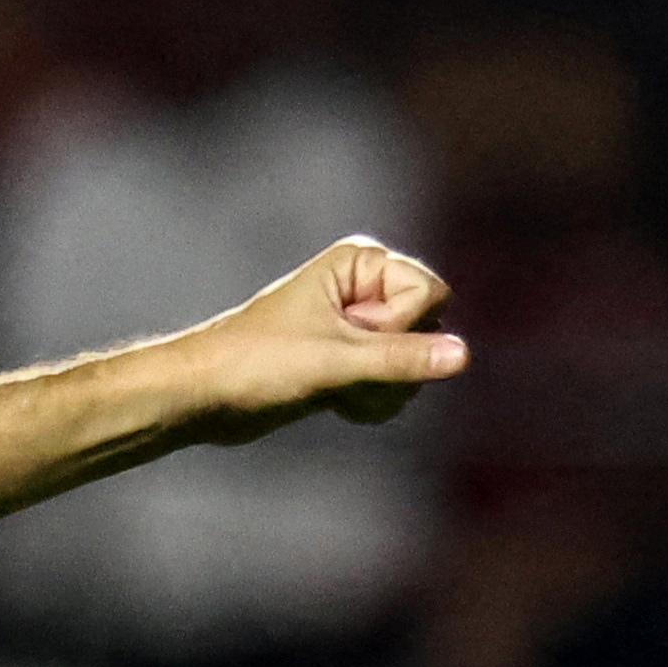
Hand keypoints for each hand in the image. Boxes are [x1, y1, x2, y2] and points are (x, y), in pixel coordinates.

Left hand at [187, 237, 467, 443]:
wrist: (204, 395)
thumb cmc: (257, 363)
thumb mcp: (336, 361)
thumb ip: (403, 359)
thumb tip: (463, 356)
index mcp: (362, 261)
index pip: (431, 294)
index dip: (398, 327)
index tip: (347, 336)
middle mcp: (366, 287)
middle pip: (429, 331)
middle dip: (392, 364)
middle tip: (340, 370)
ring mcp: (360, 326)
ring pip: (414, 364)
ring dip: (380, 390)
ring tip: (333, 389)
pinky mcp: (350, 360)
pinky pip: (394, 386)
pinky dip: (371, 402)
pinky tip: (337, 404)